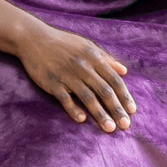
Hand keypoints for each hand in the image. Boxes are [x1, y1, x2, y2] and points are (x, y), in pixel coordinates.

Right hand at [17, 20, 135, 130]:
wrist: (34, 38)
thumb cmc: (64, 43)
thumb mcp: (88, 46)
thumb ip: (107, 59)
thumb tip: (124, 71)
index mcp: (94, 58)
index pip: (114, 80)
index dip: (124, 96)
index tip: (132, 110)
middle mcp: (83, 67)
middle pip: (104, 91)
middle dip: (116, 109)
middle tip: (125, 125)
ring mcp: (67, 75)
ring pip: (88, 97)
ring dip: (100, 114)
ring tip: (109, 128)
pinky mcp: (52, 82)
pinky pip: (65, 98)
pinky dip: (73, 109)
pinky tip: (82, 120)